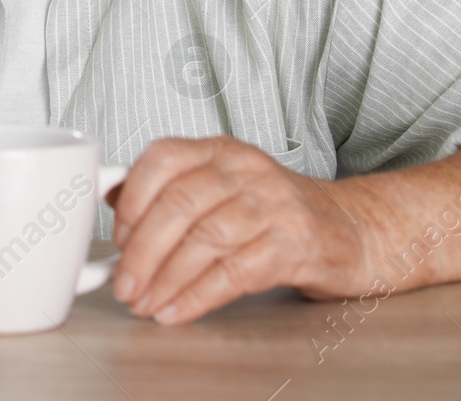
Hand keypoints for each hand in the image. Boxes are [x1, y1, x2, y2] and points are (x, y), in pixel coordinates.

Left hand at [108, 136, 386, 324]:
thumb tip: (109, 194)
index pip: (162, 158)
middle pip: (180, 204)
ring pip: (205, 239)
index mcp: (220, 150)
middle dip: (142, 251)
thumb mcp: (222, 184)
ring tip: (145, 303)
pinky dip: (198, 296)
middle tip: (124, 285)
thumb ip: (170, 187)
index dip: (131, 200)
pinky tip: (177, 311)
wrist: (351, 228)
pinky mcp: (294, 245)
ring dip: (166, 278)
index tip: (117, 238)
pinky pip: (235, 272)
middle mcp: (246, 170)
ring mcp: (273, 205)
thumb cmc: (274, 210)